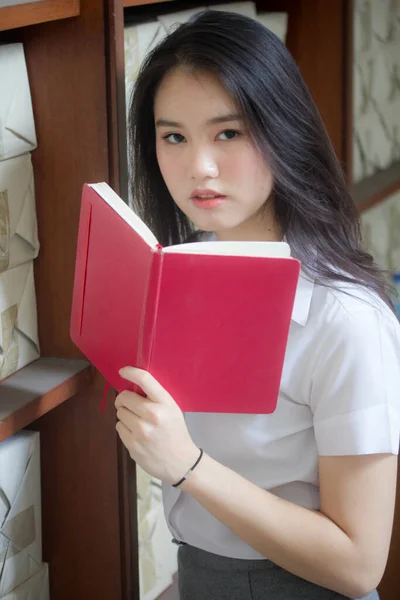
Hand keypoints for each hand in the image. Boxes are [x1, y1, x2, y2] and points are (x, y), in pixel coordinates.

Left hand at [115, 367, 199, 484]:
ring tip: (137, 422)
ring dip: (125, 415)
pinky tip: (136, 433)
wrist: (181, 463)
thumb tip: (131, 385)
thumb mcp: (172, 409)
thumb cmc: (176, 432)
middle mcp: (152, 415)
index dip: (130, 372)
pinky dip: (125, 428)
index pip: (144, 380)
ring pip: (119, 413)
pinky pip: (119, 427)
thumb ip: (154, 398)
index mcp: (165, 403)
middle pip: (124, 397)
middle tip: (131, 404)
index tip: (123, 371)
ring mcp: (141, 432)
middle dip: (124, 399)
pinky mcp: (132, 445)